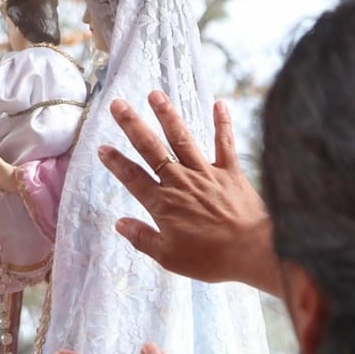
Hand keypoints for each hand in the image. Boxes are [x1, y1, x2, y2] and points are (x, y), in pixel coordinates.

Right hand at [100, 91, 274, 291]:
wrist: (252, 251)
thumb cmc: (210, 259)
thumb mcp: (169, 257)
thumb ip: (143, 238)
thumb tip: (119, 224)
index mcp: (163, 204)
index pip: (133, 178)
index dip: (116, 162)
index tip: (102, 147)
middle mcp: (181, 182)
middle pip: (152, 149)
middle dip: (132, 125)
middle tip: (117, 105)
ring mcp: (206, 174)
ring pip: (182, 139)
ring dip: (167, 115)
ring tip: (154, 94)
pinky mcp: (230, 172)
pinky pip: (225, 143)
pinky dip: (222, 123)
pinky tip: (219, 103)